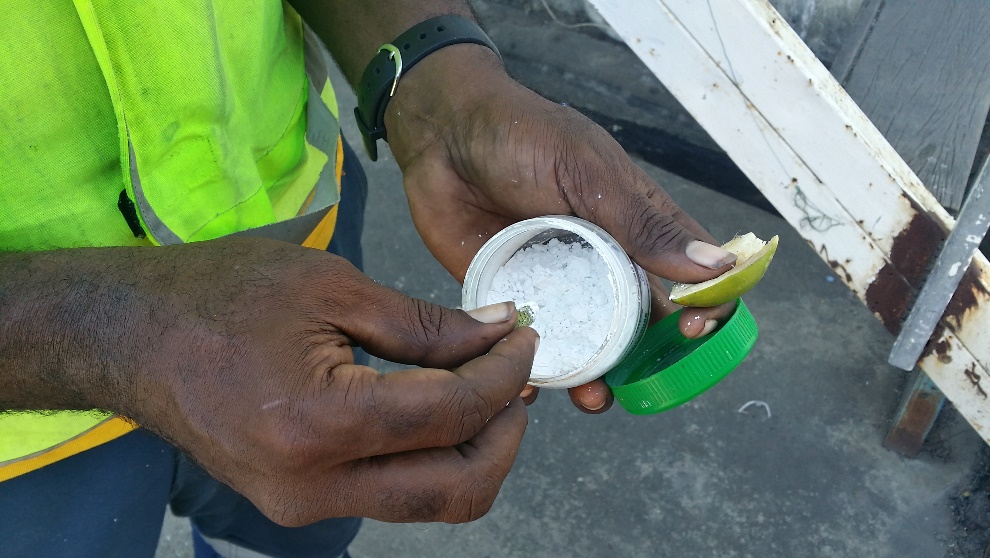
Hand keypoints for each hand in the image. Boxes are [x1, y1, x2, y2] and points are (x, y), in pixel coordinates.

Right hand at [7, 238, 537, 524]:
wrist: (131, 337)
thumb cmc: (219, 294)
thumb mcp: (330, 287)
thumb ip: (425, 323)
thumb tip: (498, 331)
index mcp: (317, 423)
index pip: (451, 414)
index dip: (506, 374)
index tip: (524, 336)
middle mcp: (311, 486)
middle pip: (457, 488)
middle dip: (507, 430)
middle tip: (517, 372)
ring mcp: (302, 505)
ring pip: (431, 502)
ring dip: (477, 449)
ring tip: (487, 386)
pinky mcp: (298, 503)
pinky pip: (392, 493)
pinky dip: (433, 457)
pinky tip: (440, 404)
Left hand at [385, 45, 734, 411]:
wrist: (443, 134)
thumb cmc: (522, 137)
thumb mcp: (589, 175)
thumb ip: (645, 225)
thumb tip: (719, 267)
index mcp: (634, 230)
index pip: (689, 279)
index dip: (703, 309)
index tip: (692, 329)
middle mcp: (601, 264)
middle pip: (640, 328)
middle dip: (646, 363)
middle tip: (631, 383)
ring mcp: (556, 285)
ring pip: (587, 346)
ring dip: (593, 378)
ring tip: (588, 398)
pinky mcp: (509, 298)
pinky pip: (527, 346)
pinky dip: (531, 373)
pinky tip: (524, 388)